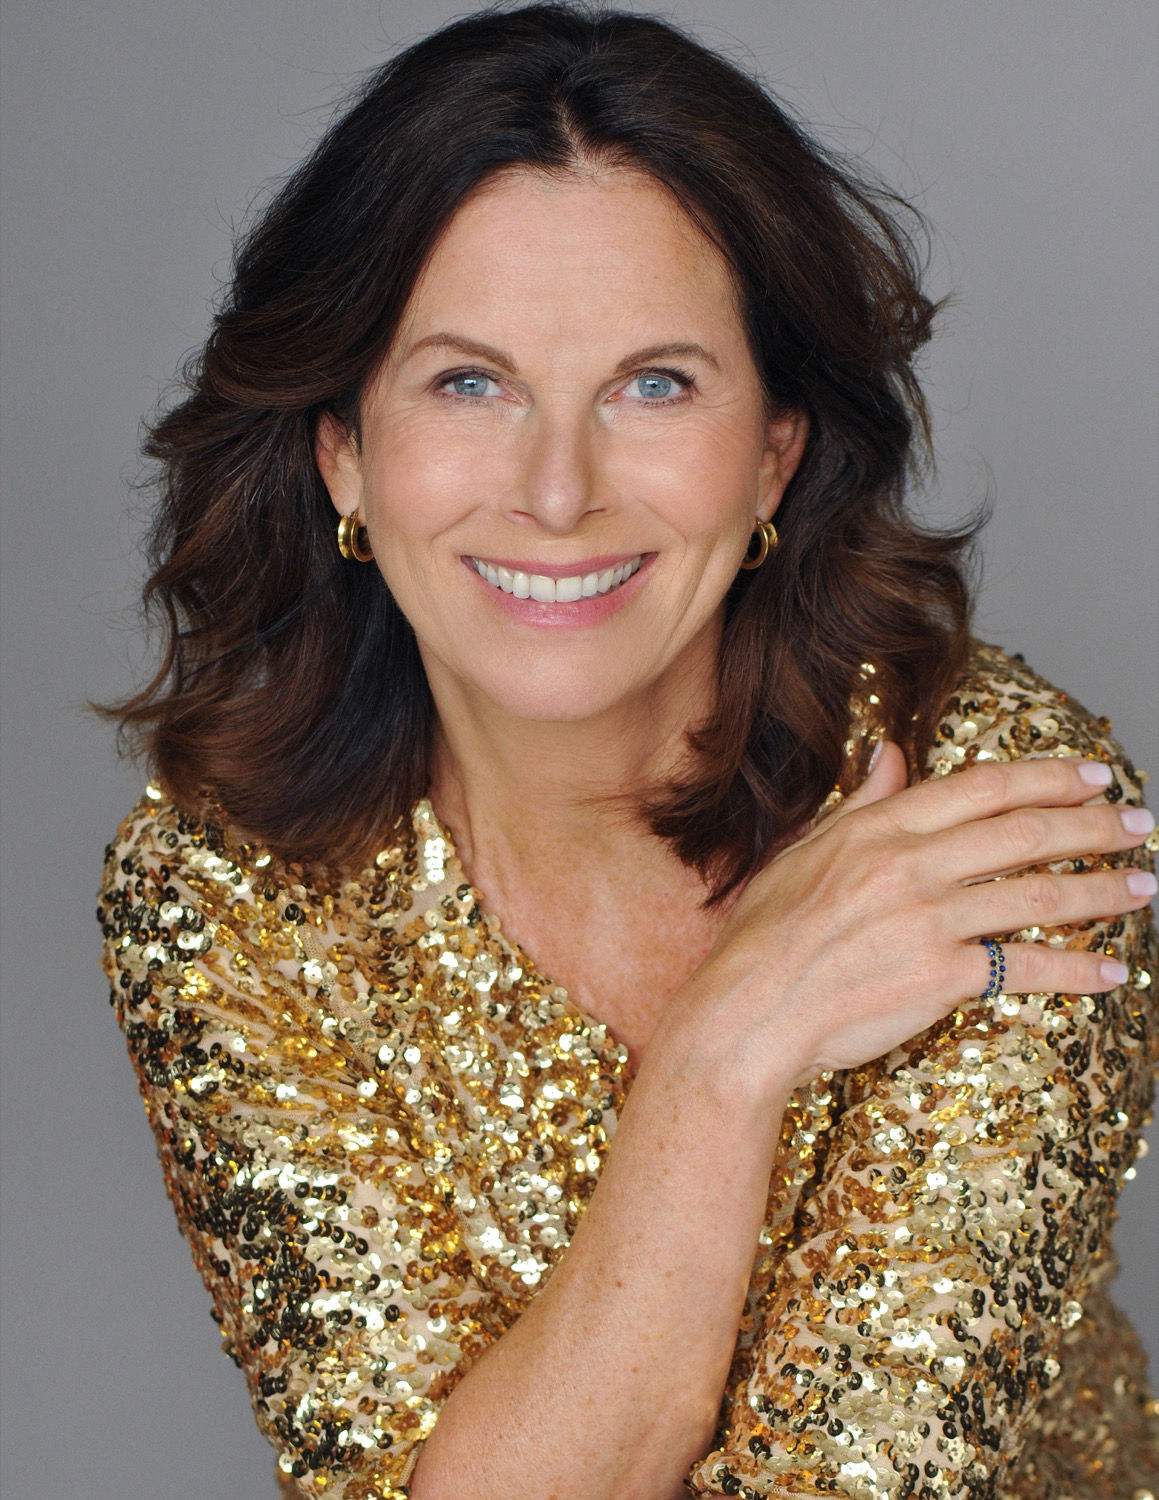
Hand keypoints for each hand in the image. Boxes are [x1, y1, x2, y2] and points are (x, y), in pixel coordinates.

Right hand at [682, 743, 1154, 1094]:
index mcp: (880, 828)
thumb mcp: (802, 851)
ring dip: (1103, 889)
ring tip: (1145, 886)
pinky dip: (1078, 971)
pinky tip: (1114, 972)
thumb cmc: (764, 936)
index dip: (1049, 777)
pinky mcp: (941, 978)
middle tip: (1141, 823)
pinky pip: (1026, 967)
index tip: (1093, 775)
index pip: (984, 788)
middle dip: (1095, 825)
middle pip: (1025, 832)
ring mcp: (929, 920)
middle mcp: (911, 865)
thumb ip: (860, 803)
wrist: (747, 1012)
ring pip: (1038, 895)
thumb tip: (889, 753)